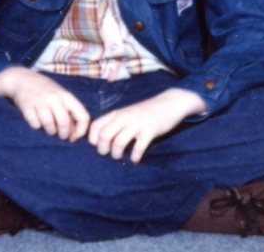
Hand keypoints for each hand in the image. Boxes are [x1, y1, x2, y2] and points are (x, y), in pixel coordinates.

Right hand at [0, 66, 90, 140]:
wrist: (23, 79)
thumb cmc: (46, 92)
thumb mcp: (61, 97)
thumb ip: (69, 113)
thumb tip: (74, 135)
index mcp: (67, 96)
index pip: (83, 117)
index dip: (80, 131)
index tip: (73, 137)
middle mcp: (55, 97)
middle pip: (64, 123)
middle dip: (63, 134)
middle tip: (60, 136)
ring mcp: (40, 100)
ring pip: (49, 124)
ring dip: (50, 131)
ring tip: (49, 130)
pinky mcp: (27, 104)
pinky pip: (34, 123)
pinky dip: (36, 126)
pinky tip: (37, 122)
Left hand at [85, 87, 204, 162]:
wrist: (171, 102)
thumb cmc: (146, 111)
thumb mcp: (128, 113)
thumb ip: (115, 122)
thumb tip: (101, 141)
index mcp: (117, 113)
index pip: (96, 126)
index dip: (92, 139)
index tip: (98, 146)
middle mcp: (125, 117)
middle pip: (104, 135)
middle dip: (103, 149)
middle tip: (107, 154)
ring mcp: (138, 123)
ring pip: (119, 142)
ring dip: (117, 154)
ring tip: (120, 157)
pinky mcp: (150, 131)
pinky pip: (138, 148)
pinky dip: (135, 157)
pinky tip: (135, 160)